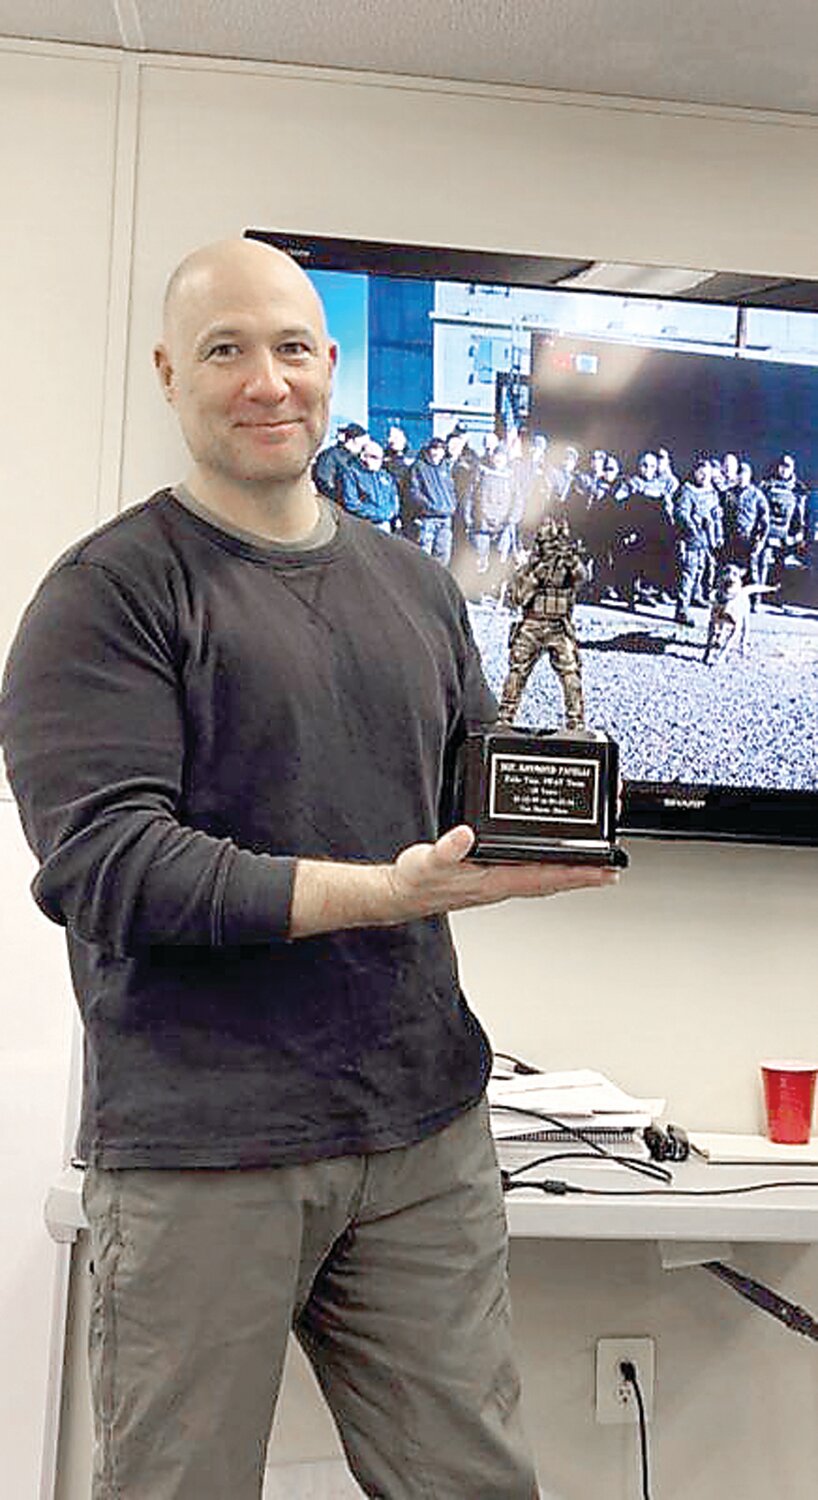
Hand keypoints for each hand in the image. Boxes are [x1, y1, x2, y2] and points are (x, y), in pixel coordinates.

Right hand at [384, 825, 618, 919]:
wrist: (402, 895)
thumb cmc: (416, 881)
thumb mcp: (427, 861)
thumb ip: (446, 849)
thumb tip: (465, 835)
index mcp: (495, 880)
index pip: (548, 877)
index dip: (579, 872)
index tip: (606, 869)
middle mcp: (503, 883)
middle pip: (556, 880)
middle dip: (587, 873)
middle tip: (615, 867)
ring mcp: (500, 881)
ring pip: (547, 878)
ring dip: (574, 872)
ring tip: (597, 866)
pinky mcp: (494, 875)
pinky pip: (533, 873)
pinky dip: (552, 867)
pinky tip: (556, 859)